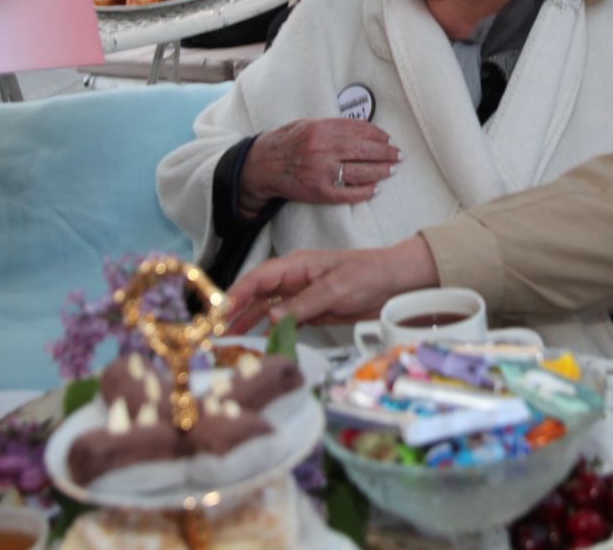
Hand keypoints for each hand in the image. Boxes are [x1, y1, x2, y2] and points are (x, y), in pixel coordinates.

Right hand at [225, 238, 440, 333]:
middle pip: (257, 296)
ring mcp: (301, 297)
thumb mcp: (336, 288)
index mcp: (296, 265)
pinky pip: (283, 323)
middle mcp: (293, 280)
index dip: (237, 294)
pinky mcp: (310, 313)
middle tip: (215, 334)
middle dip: (235, 313)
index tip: (220, 312)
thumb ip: (304, 304)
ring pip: (266, 311)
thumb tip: (270, 317)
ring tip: (229, 344)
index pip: (259, 278)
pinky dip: (270, 334)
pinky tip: (258, 346)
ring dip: (248, 325)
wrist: (396, 283)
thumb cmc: (369, 274)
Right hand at [239, 117, 401, 213]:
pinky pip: (348, 193)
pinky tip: (375, 189)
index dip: (378, 135)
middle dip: (386, 153)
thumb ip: (334, 126)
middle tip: (399, 155)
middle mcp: (323, 150)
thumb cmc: (287, 141)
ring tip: (391, 170)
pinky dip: (365, 192)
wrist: (262, 165)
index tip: (389, 139)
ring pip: (361, 172)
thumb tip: (365, 129)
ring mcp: (322, 172)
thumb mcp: (308, 124)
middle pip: (365, 151)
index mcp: (321, 129)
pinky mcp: (319, 192)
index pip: (359, 131)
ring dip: (381, 171)